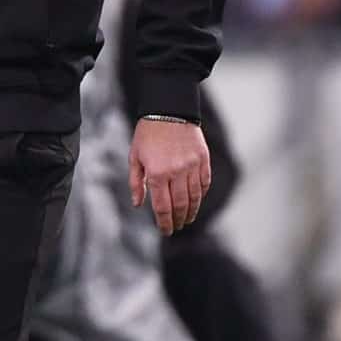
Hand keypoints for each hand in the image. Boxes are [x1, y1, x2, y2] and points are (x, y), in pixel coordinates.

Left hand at [129, 117, 210, 233]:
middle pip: (180, 205)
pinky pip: (205, 182)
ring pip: (195, 197)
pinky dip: (201, 194)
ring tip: (187, 219)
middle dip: (178, 220)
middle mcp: (176, 172)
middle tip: (176, 227)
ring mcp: (192, 165)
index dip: (164, 223)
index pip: (162, 207)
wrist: (169, 109)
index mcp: (156, 173)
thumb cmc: (147, 133)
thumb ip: (135, 182)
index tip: (166, 231)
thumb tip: (138, 204)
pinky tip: (197, 200)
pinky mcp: (203, 158)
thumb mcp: (135, 157)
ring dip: (191, 211)